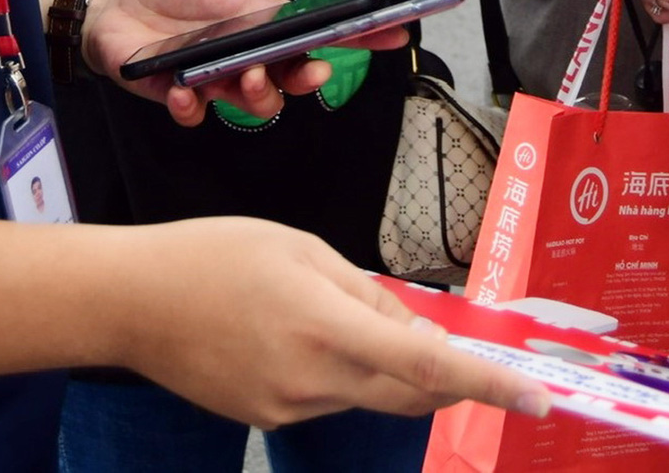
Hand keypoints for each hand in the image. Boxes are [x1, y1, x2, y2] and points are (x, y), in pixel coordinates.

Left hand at [84, 0, 409, 125]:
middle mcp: (249, 55)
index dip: (359, 37)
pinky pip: (198, 113)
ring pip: (257, 102)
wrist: (115, 5)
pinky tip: (183, 88)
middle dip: (308, 78)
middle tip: (308, 68)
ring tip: (242, 77)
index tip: (392, 34)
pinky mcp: (183, 95)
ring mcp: (218, 78)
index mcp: (265, 21)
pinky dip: (193, 106)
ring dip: (258, 95)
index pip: (321, 32)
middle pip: (295, 78)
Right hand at [122, 218, 549, 428]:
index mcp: (326, 325)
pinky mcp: (269, 420)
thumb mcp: (302, 248)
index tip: (537, 398)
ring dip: (383, 364)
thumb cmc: (215, 255)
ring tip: (325, 309)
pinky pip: (330, 399)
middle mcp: (314, 379)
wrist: (132, 303)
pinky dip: (341, 372)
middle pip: (412, 393)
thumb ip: (367, 291)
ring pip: (370, 394)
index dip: (488, 384)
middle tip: (463, 350)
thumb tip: (415, 328)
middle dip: (448, 377)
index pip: (428, 364)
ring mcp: (290, 409)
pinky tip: (293, 334)